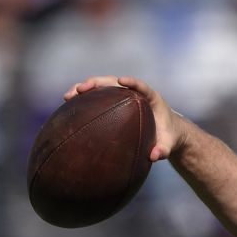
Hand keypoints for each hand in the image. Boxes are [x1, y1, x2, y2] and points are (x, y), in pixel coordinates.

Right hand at [64, 76, 183, 160]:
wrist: (167, 132)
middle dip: (97, 83)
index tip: (122, 81)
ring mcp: (123, 96)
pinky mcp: (115, 102)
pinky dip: (85, 99)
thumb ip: (163, 149)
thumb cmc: (168, 137)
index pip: (141, 86)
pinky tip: (69, 106)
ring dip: (85, 88)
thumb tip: (154, 156)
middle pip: (114, 82)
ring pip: (102, 87)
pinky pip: (99, 97)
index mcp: (152, 98)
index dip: (132, 82)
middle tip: (81, 89)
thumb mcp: (169, 145)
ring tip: (68, 96)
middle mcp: (135, 93)